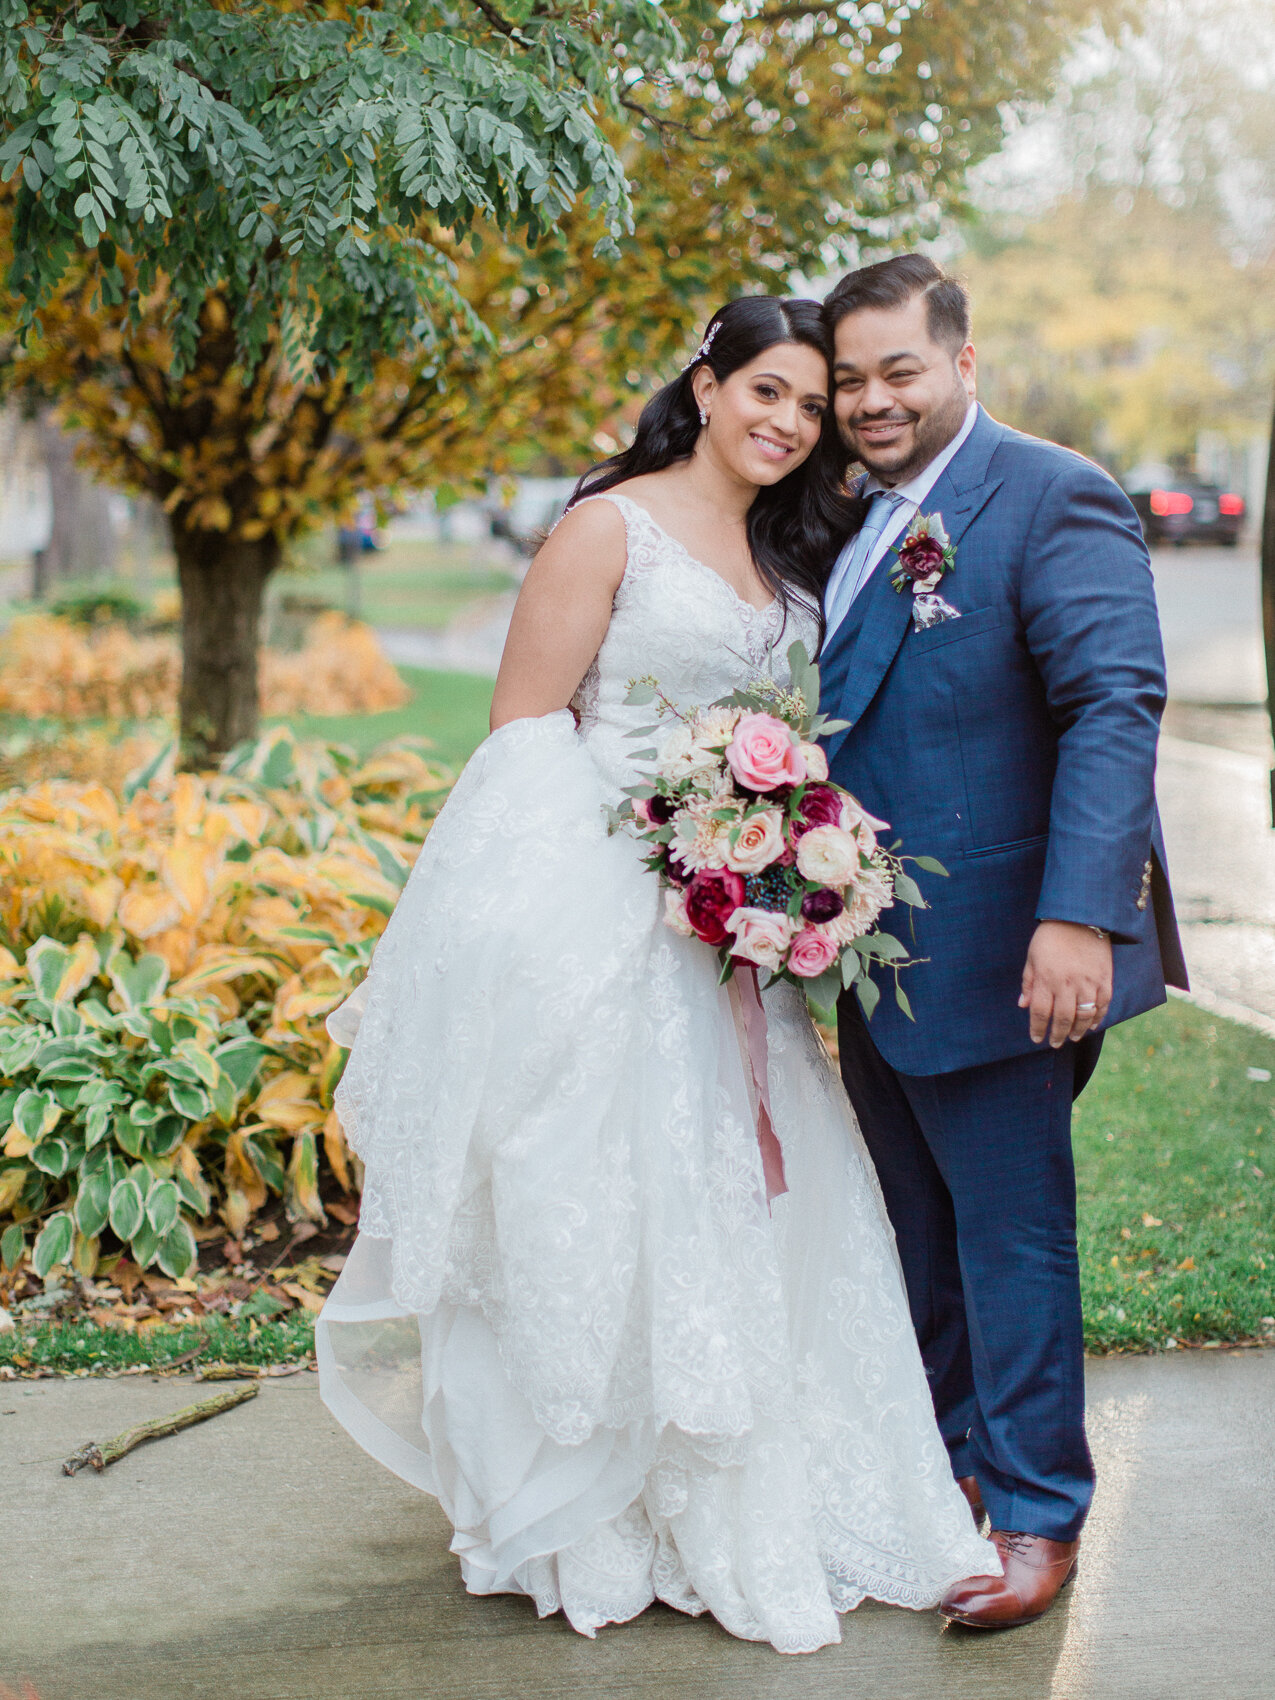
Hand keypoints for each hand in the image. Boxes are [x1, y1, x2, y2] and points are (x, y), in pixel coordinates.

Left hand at [1019, 921, 1112, 1047]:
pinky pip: (1102, 1005)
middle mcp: (1067, 985)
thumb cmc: (1051, 937)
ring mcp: (1088, 983)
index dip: (1038, 1029)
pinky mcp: (1105, 979)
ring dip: (1078, 1030)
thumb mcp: (1032, 957)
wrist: (1080, 918)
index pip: (1041, 1013)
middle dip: (1058, 1035)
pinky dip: (1098, 1018)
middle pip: (1063, 1019)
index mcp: (1046, 979)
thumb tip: (1023, 1005)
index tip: (1036, 1039)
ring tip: (1074, 1037)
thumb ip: (1029, 983)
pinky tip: (1092, 1025)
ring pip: (1084, 1016)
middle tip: (1055, 1043)